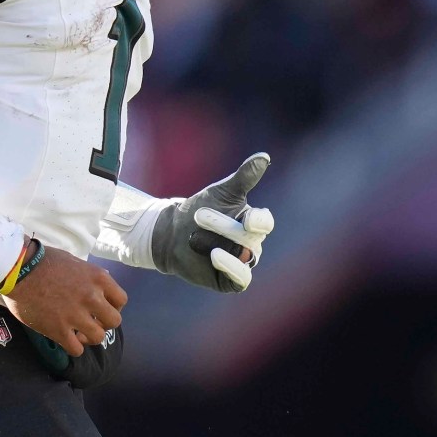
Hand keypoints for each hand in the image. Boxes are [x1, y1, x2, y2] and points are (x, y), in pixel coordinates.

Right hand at [3, 246, 126, 354]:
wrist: (18, 268)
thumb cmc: (44, 261)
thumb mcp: (76, 262)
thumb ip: (90, 277)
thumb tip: (101, 285)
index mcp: (98, 278)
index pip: (121, 300)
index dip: (113, 307)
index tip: (101, 309)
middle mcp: (91, 297)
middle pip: (114, 321)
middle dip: (104, 324)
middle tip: (91, 322)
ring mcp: (76, 315)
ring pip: (98, 338)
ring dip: (89, 338)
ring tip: (78, 334)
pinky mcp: (59, 330)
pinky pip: (77, 350)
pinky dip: (73, 347)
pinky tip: (66, 340)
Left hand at [151, 153, 275, 291]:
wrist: (171, 234)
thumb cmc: (197, 210)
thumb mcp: (220, 192)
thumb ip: (244, 178)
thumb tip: (264, 156)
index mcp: (253, 222)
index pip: (265, 222)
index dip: (259, 221)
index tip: (249, 219)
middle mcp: (252, 244)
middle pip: (250, 238)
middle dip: (224, 227)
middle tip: (199, 217)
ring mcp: (243, 262)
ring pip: (245, 256)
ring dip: (224, 244)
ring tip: (198, 236)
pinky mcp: (230, 280)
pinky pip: (241, 278)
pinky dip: (231, 267)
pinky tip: (215, 255)